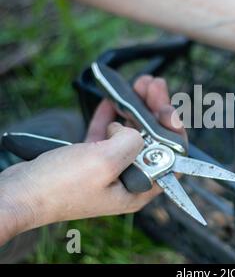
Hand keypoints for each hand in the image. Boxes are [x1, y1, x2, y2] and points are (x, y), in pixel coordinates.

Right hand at [0, 76, 183, 244]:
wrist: (20, 192)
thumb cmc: (59, 186)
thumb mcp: (104, 163)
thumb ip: (131, 144)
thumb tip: (135, 130)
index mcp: (139, 188)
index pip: (170, 159)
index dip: (173, 132)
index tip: (168, 109)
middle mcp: (129, 179)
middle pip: (152, 141)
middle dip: (154, 110)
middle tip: (153, 86)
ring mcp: (110, 168)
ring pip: (130, 134)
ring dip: (135, 107)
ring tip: (139, 83)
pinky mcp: (90, 160)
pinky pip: (106, 134)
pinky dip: (111, 116)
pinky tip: (114, 100)